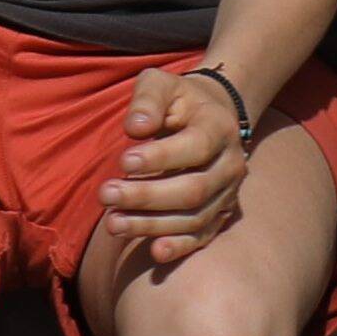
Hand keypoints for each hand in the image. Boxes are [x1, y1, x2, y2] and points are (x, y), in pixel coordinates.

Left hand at [103, 65, 252, 275]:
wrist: (212, 116)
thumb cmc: (179, 100)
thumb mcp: (161, 83)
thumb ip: (147, 99)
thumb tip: (136, 128)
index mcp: (219, 128)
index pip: (196, 147)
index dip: (160, 158)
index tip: (124, 161)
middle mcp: (231, 164)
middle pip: (193, 190)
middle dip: (146, 196)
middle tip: (106, 194)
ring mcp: (228, 194)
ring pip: (194, 218)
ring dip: (152, 224)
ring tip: (112, 223)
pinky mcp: (220, 215)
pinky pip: (202, 237)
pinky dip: (180, 247)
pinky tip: (153, 251)